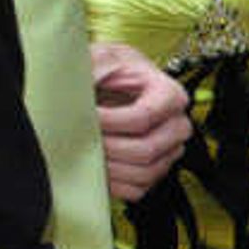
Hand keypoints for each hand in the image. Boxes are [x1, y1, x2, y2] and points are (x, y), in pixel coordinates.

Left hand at [90, 41, 188, 201]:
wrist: (101, 83)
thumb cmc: (104, 70)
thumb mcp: (97, 58)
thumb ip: (93, 69)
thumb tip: (74, 87)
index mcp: (168, 92)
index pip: (146, 116)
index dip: (111, 120)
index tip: (88, 115)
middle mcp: (175, 123)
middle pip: (148, 149)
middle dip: (110, 146)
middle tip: (86, 136)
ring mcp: (167, 149)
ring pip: (145, 172)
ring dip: (110, 166)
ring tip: (89, 151)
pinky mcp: (153, 169)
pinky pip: (139, 189)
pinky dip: (114, 184)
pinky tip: (98, 167)